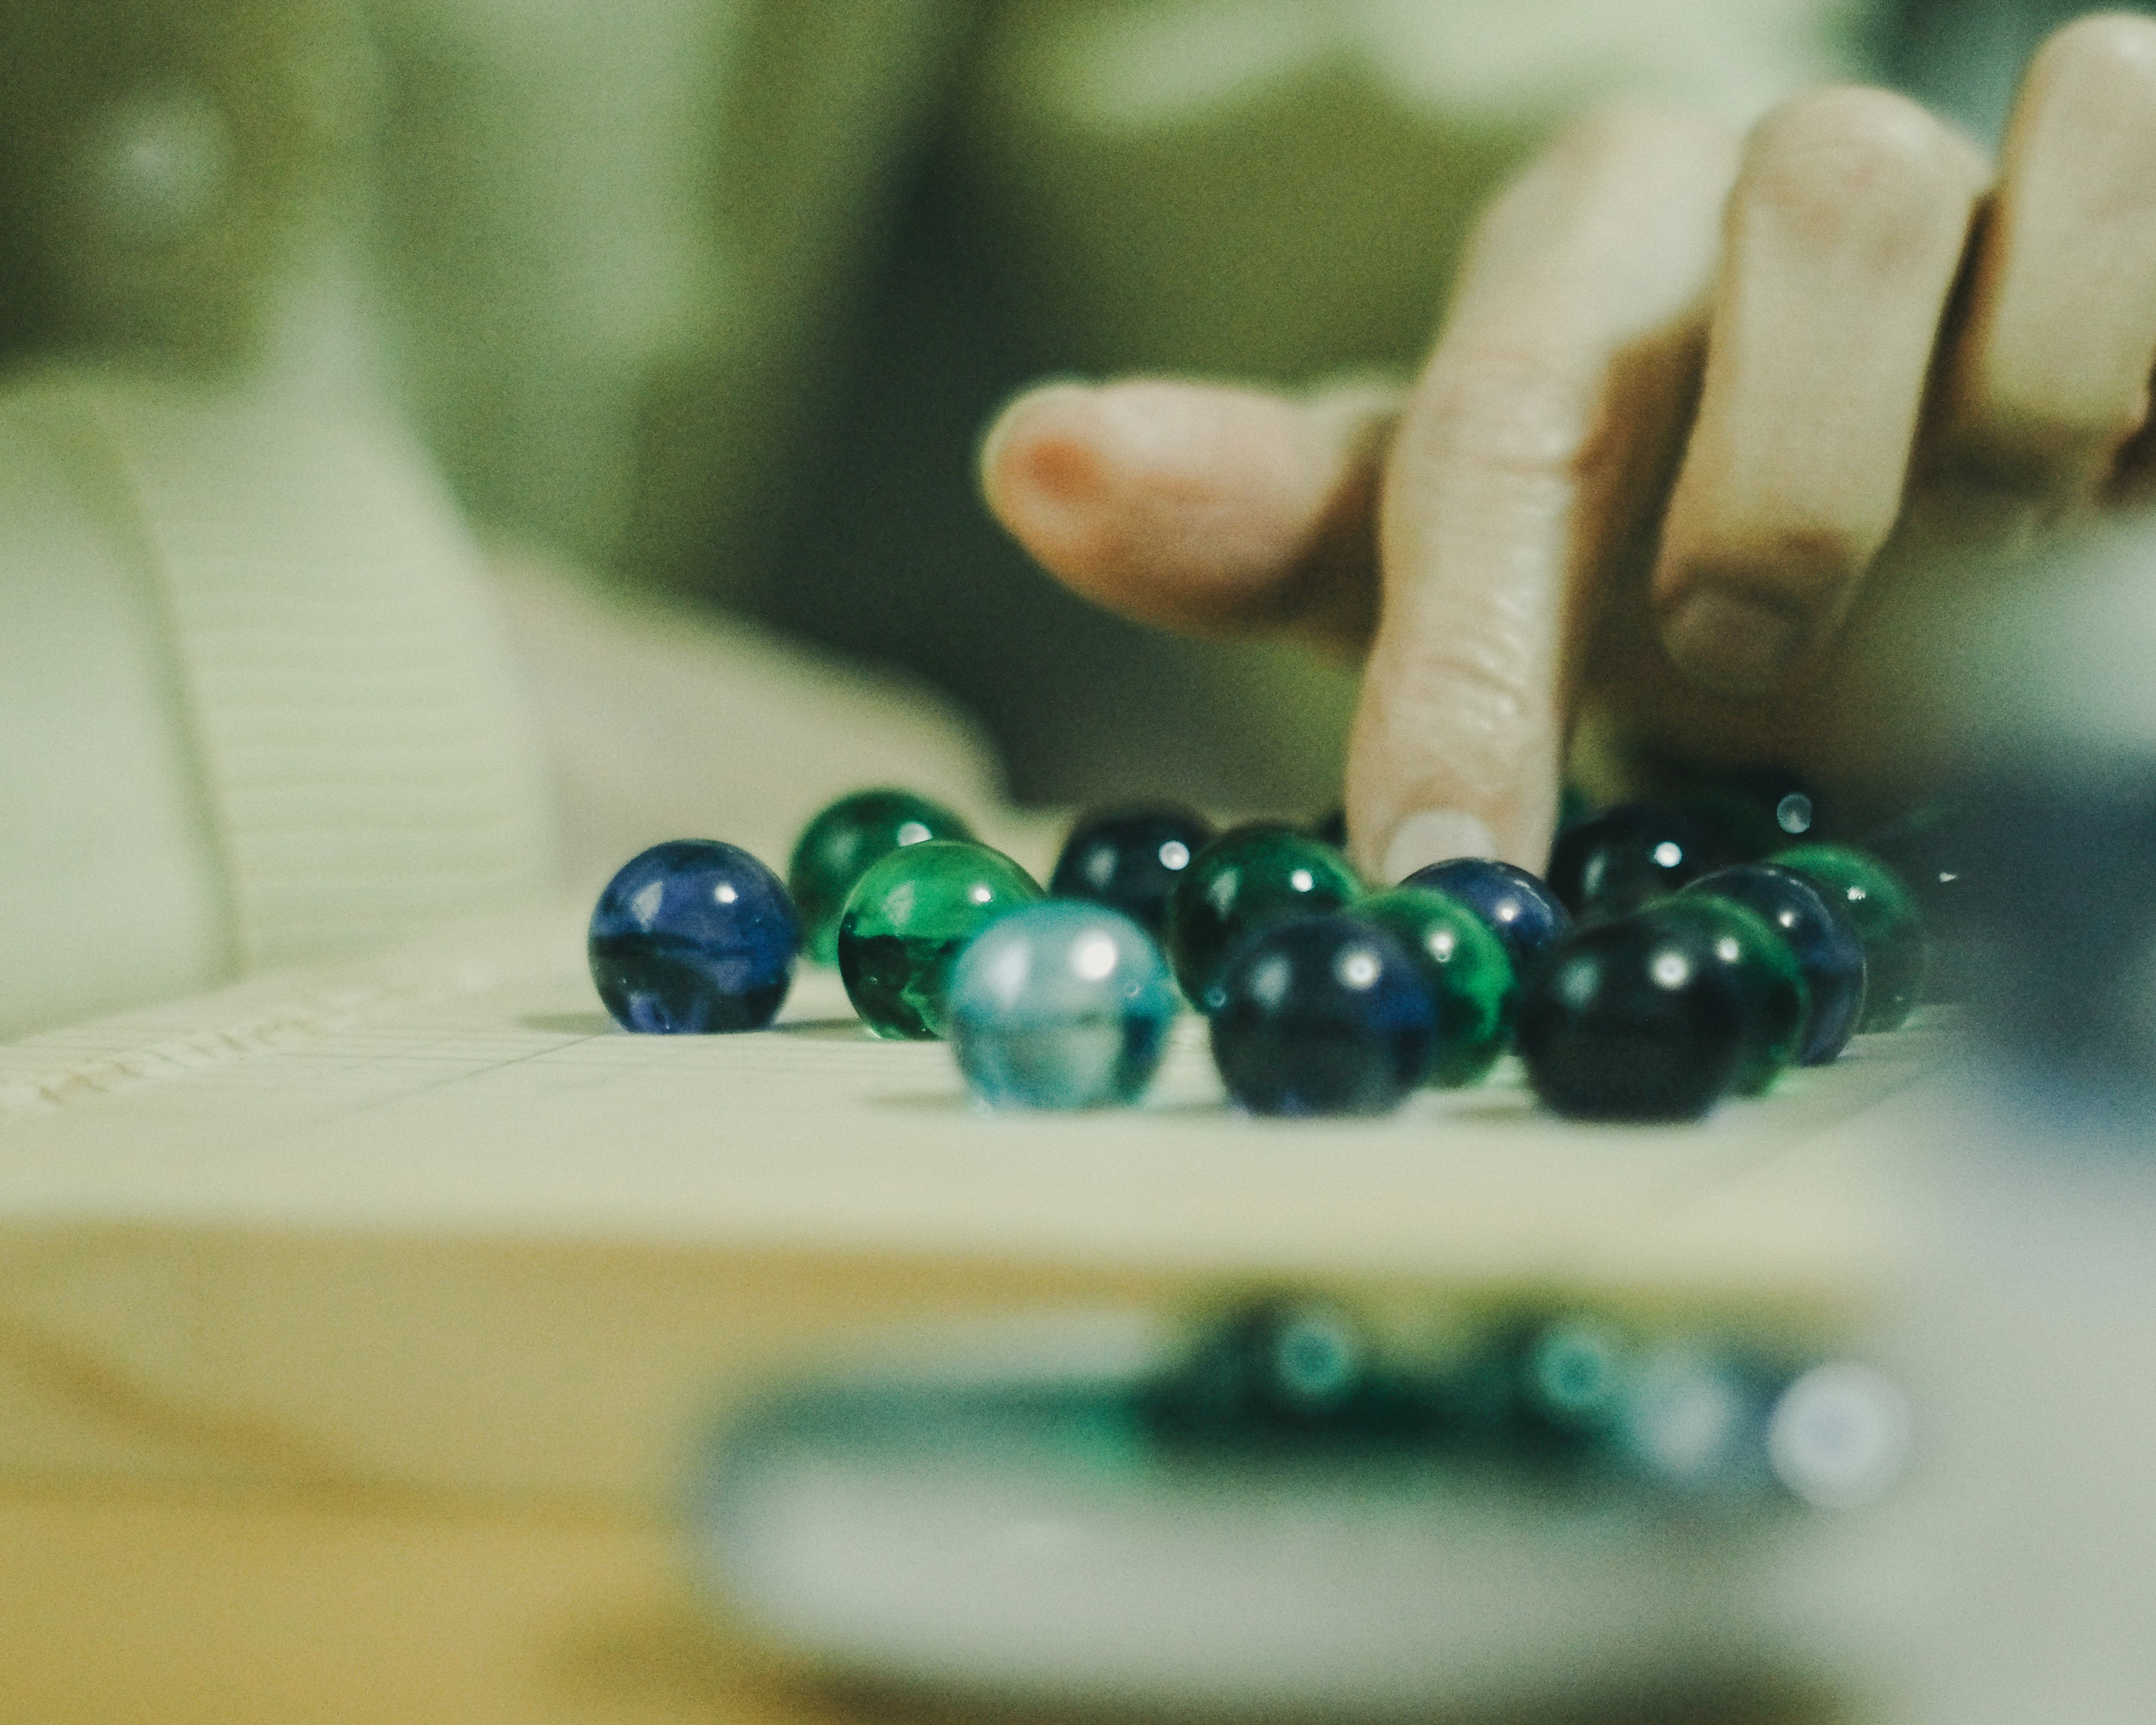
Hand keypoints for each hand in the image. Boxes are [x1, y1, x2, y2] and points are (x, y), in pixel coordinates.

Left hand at [979, 15, 2155, 879]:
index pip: (1500, 433)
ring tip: (1963, 570)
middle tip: (1752, 653)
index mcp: (1578, 256)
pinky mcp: (2153, 166)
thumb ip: (1262, 526)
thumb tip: (1029, 459)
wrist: (1911, 511)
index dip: (1469, 671)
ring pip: (2011, 194)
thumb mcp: (1452, 563)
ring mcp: (1982, 160)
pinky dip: (2135, 369)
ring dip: (1980, 444)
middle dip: (1790, 491)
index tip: (1441, 876)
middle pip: (1811, 220)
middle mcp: (1771, 177)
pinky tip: (2097, 499)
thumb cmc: (1658, 547)